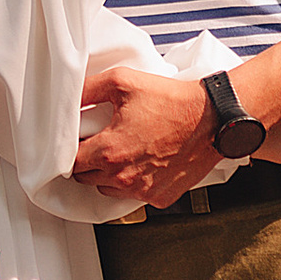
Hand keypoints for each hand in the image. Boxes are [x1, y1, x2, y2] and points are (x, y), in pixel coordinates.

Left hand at [72, 63, 219, 204]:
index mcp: (109, 151)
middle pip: (86, 178)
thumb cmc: (173, 102)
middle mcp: (123, 176)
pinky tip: (144, 161)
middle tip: (102, 141)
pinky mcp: (160, 197)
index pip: (70, 162)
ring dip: (109, 174)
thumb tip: (67, 97)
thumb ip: (87, 89)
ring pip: (107, 189)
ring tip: (125, 150)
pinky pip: (134, 196)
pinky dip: (134, 182)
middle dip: (89, 161)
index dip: (71, 150)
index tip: (78, 141)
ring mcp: (142, 191)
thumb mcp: (123, 82)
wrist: (212, 119)